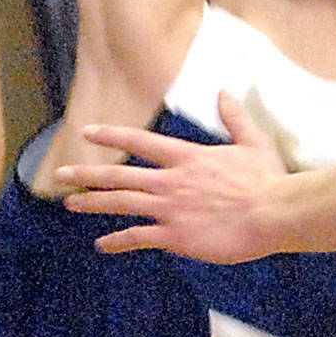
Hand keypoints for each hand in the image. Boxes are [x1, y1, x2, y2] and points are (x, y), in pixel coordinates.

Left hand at [54, 91, 287, 259]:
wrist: (275, 213)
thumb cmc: (268, 180)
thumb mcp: (252, 142)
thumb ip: (234, 117)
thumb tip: (225, 92)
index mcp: (186, 157)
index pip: (139, 142)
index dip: (111, 136)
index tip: (87, 132)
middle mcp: (171, 181)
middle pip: (119, 175)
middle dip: (86, 175)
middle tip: (60, 175)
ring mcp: (171, 209)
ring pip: (121, 204)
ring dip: (92, 203)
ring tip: (70, 204)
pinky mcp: (176, 236)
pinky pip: (138, 237)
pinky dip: (117, 241)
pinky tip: (101, 245)